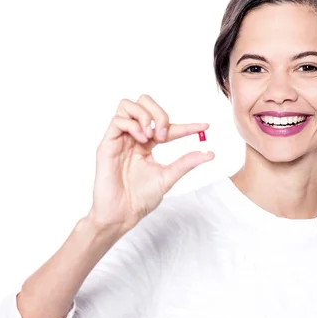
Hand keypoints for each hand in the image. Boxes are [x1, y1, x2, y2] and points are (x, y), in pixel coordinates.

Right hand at [88, 94, 213, 233]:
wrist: (122, 214)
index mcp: (147, 144)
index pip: (167, 126)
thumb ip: (186, 163)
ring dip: (145, 115)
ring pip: (128, 105)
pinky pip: (117, 120)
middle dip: (159, 113)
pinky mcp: (107, 144)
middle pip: (143, 103)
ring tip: (152, 136)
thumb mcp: (168, 177)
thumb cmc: (140, 199)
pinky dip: (133, 125)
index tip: (204, 126)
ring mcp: (119, 139)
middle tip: (165, 136)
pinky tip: (141, 140)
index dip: (186, 125)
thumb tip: (209, 153)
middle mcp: (133, 137)